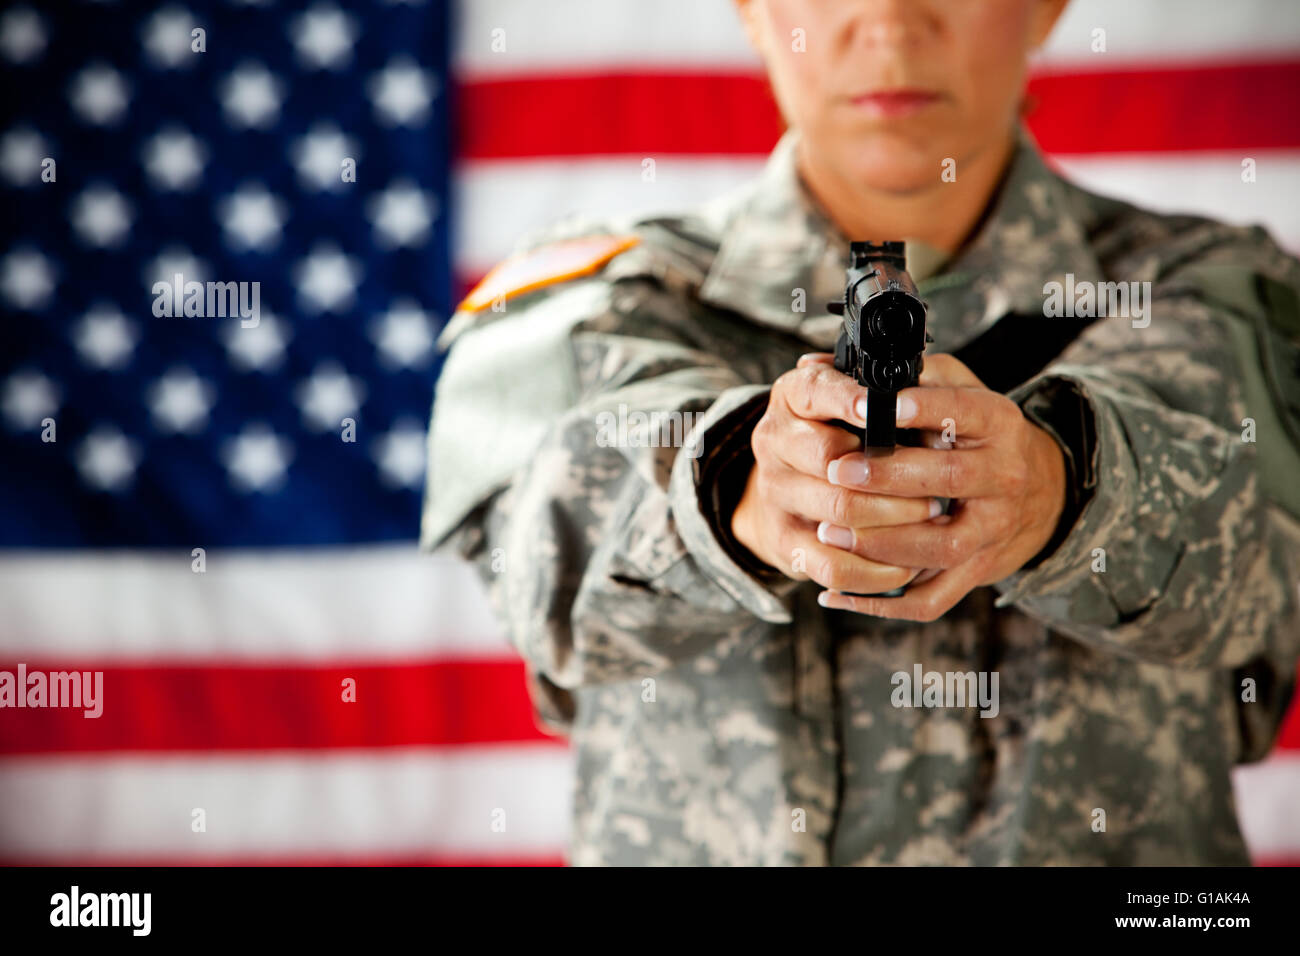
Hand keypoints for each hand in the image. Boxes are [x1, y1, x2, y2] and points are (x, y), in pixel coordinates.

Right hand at [731, 353, 943, 593]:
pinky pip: (832, 564)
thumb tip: (912, 375)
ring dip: (894, 519)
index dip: (847, 400)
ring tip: (933, 516)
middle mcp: (774, 440)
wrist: (788, 487)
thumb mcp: (852, 395)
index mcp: (793, 395)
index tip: (879, 407)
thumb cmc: (838, 432)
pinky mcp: (784, 540)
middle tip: (939, 484)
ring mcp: (775, 492)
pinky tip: (907, 564)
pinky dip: (874, 569)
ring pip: (839, 512)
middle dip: (893, 476)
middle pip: (832, 460)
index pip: (815, 390)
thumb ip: (876, 383)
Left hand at [815, 353, 1066, 620]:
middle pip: (950, 479)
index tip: (882, 404)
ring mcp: (992, 530)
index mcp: (999, 425)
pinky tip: (836, 594)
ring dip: (881, 542)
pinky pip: (931, 597)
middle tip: (839, 470)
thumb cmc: (978, 435)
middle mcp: (1003, 478)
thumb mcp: (964, 390)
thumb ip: (921, 374)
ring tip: (830, 532)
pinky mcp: (976, 570)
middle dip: (889, 477)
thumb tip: (852, 365)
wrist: (1038, 493)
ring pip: (940, 545)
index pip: (968, 411)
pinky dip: (883, 602)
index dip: (928, 407)